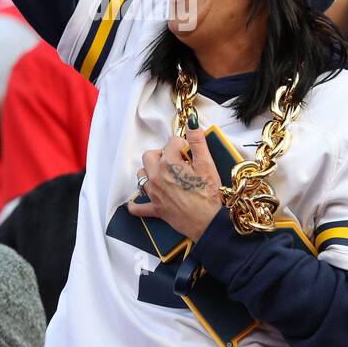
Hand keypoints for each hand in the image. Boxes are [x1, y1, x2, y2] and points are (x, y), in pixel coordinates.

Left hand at [129, 124, 222, 241]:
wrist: (208, 223)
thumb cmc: (209, 195)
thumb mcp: (207, 165)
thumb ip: (198, 142)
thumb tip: (192, 123)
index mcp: (169, 163)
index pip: (172, 142)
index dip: (184, 145)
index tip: (191, 153)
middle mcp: (156, 176)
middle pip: (149, 156)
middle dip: (161, 154)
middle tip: (177, 161)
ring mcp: (154, 193)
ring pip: (141, 176)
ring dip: (150, 172)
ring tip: (165, 175)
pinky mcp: (155, 209)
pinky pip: (138, 207)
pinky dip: (138, 204)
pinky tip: (143, 200)